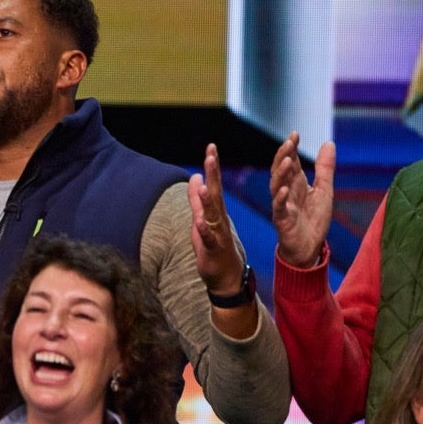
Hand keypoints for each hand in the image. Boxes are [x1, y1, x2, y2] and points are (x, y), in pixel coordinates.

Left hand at [187, 143, 245, 297]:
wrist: (227, 277)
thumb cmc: (215, 247)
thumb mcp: (202, 219)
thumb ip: (197, 200)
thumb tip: (195, 177)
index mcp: (217, 211)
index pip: (215, 185)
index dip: (212, 166)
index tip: (211, 146)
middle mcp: (220, 220)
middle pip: (216, 194)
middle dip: (214, 174)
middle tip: (211, 154)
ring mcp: (218, 235)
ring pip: (213, 215)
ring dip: (208, 200)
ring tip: (205, 184)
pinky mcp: (213, 250)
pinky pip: (209, 239)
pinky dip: (204, 230)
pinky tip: (199, 221)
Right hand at [269, 132, 334, 268]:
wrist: (310, 248)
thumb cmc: (314, 220)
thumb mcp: (324, 190)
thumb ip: (324, 168)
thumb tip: (329, 143)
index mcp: (296, 183)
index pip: (291, 161)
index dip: (291, 148)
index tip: (295, 134)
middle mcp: (286, 191)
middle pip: (281, 170)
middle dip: (283, 155)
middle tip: (289, 142)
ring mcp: (282, 205)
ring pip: (276, 185)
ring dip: (280, 173)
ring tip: (287, 160)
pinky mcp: (282, 220)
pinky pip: (278, 208)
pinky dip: (279, 198)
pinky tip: (283, 189)